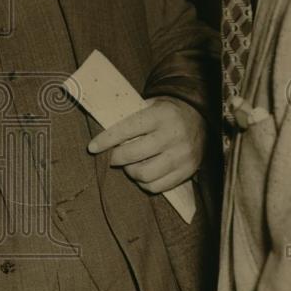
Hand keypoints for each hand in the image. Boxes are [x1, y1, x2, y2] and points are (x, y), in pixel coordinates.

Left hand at [87, 97, 205, 193]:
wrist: (199, 117)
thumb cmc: (165, 112)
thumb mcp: (149, 105)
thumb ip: (129, 116)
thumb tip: (102, 130)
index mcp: (161, 115)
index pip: (127, 129)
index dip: (107, 139)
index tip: (92, 147)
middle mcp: (173, 135)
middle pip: (134, 154)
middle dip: (116, 157)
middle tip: (112, 156)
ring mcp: (182, 155)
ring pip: (145, 174)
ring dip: (130, 172)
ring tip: (129, 165)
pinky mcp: (188, 171)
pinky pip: (158, 186)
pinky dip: (144, 183)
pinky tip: (142, 173)